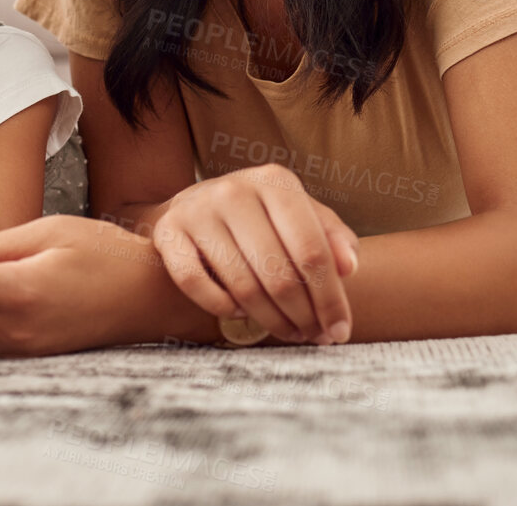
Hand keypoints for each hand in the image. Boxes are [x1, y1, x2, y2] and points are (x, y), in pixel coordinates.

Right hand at [150, 164, 359, 344]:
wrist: (196, 202)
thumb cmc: (263, 217)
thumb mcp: (302, 216)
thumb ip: (333, 238)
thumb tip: (348, 268)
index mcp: (275, 181)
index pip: (312, 251)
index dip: (330, 298)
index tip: (339, 330)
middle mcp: (234, 190)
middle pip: (279, 273)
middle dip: (303, 315)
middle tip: (313, 336)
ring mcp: (197, 209)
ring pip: (242, 285)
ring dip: (270, 320)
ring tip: (287, 331)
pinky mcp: (168, 231)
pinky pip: (195, 284)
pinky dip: (221, 306)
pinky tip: (239, 311)